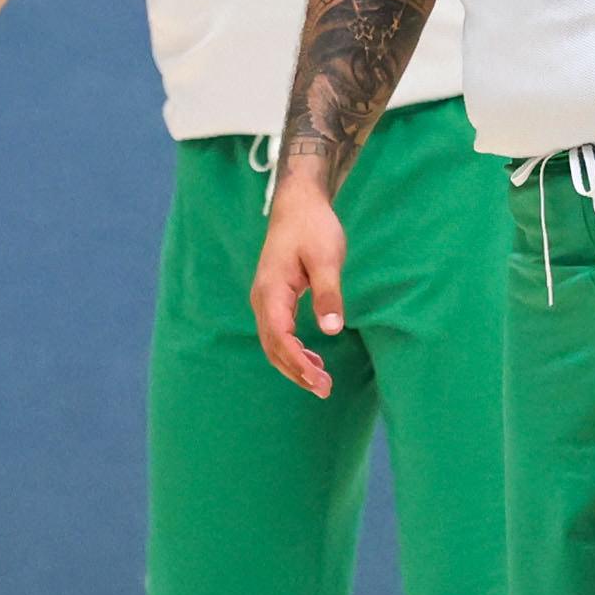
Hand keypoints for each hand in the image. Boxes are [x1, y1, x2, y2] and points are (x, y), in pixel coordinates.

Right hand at [249, 176, 350, 397]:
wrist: (298, 205)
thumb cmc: (313, 228)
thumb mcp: (326, 258)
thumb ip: (328, 294)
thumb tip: (332, 329)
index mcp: (271, 291)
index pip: (279, 338)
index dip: (297, 363)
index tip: (320, 380)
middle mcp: (262, 300)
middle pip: (272, 347)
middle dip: (296, 372)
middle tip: (325, 389)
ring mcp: (265, 300)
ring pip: (273, 343)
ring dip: (293, 365)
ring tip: (320, 382)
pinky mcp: (274, 300)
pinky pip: (278, 334)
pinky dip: (292, 352)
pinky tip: (313, 361)